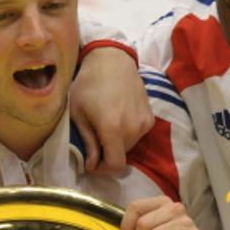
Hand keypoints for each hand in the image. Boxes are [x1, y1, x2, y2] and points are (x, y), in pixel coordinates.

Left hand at [69, 47, 152, 171]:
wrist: (112, 60)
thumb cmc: (88, 84)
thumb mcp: (79, 113)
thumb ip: (88, 141)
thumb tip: (92, 164)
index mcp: (112, 129)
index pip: (115, 165)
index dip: (103, 169)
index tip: (93, 163)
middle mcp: (132, 129)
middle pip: (122, 156)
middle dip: (107, 154)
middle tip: (95, 141)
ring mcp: (144, 123)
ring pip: (129, 146)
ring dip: (116, 144)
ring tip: (105, 126)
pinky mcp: (150, 118)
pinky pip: (137, 135)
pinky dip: (126, 134)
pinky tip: (117, 118)